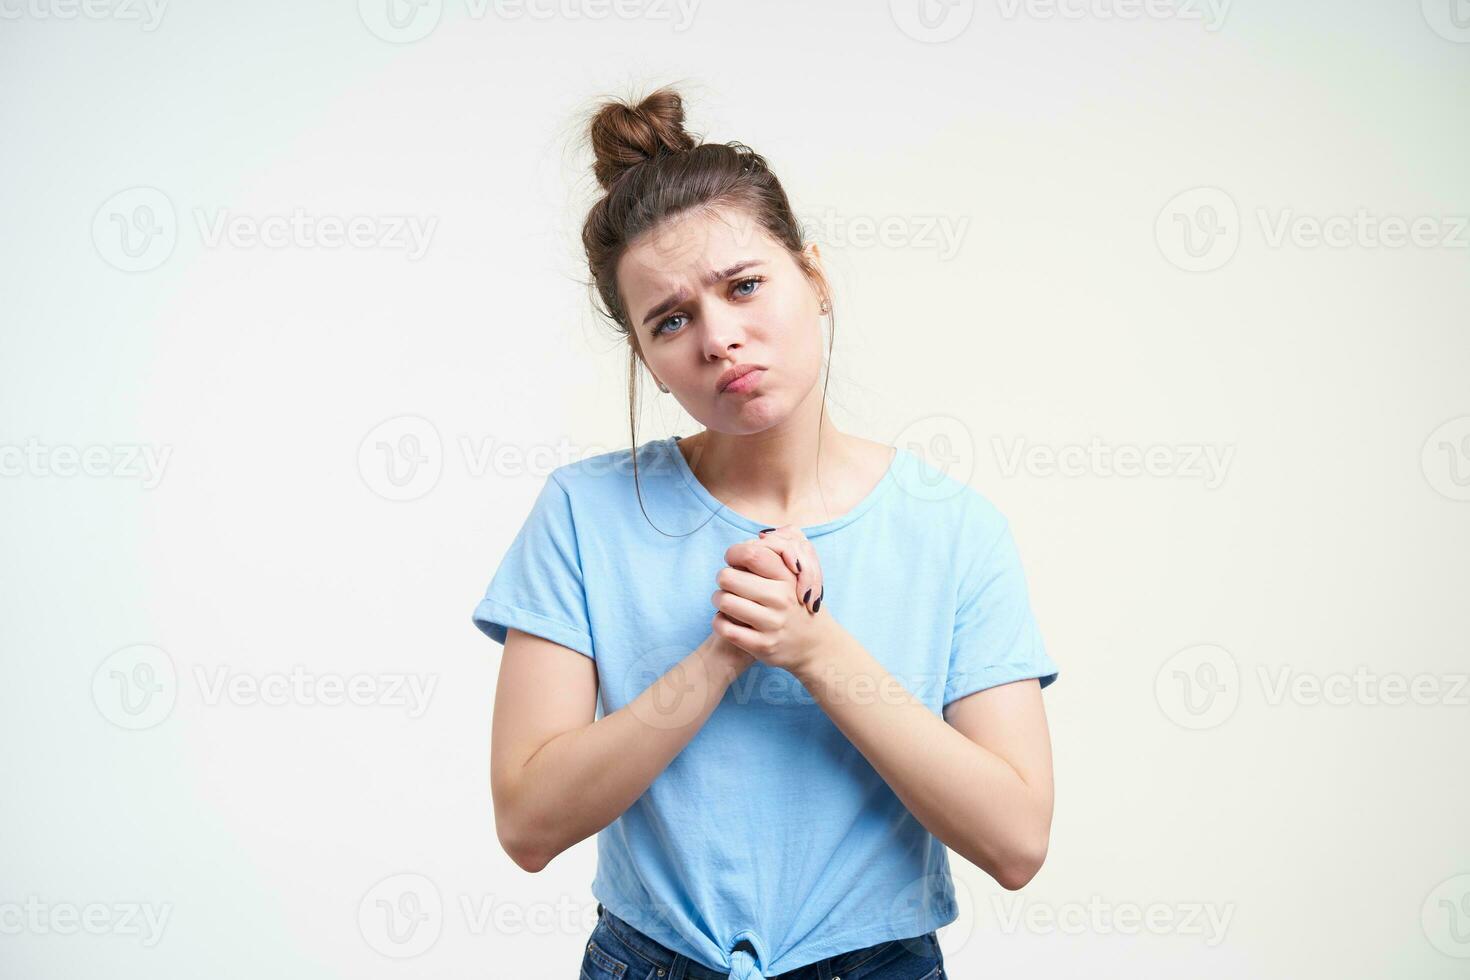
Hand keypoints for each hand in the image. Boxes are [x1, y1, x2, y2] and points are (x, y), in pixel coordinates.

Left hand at [709, 530, 833, 674]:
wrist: (814, 645)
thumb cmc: (795, 603)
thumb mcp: (794, 576)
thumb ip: (774, 554)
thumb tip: (752, 540)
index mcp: (787, 577)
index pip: (751, 553)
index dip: (734, 553)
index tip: (733, 560)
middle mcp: (781, 599)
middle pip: (727, 577)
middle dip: (722, 578)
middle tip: (729, 584)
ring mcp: (772, 624)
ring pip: (723, 601)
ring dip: (718, 600)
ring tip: (726, 601)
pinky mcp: (762, 645)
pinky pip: (724, 628)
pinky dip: (718, 622)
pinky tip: (726, 620)